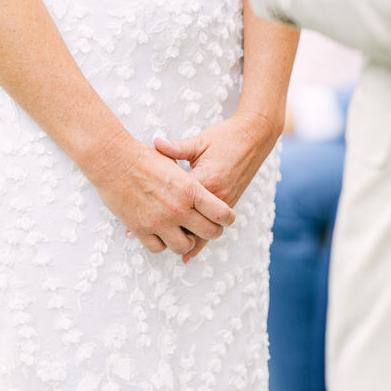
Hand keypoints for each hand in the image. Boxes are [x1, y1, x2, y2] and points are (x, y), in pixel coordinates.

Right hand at [85, 130, 235, 257]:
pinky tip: (163, 233)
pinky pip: (158, 248)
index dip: (226, 218)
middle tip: (209, 228)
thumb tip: (203, 186)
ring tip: (185, 233)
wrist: (112, 160)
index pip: (220, 212)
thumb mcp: (173, 161)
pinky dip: (162, 243)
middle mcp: (178, 208)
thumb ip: (189, 178)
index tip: (225, 218)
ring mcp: (159, 221)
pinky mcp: (140, 229)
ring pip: (183, 246)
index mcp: (190, 189)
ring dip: (186, 241)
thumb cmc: (142, 156)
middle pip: (207, 232)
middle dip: (211, 232)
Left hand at [155, 110, 280, 261]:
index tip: (135, 211)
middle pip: (188, 224)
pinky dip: (200, 241)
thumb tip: (156, 142)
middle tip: (140, 234)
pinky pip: (213, 228)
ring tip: (160, 246)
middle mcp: (216, 197)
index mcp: (205, 181)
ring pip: (202, 233)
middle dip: (166, 230)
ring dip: (183, 240)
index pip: (177, 202)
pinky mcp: (230, 203)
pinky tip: (187, 253)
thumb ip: (177, 147)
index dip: (154, 206)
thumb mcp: (200, 141)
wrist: (255, 137)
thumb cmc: (226, 137)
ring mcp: (225, 202)